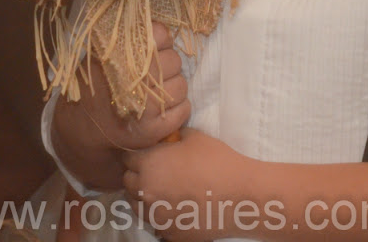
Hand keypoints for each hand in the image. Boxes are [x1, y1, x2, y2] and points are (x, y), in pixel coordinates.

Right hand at [51, 23, 190, 190]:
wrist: (83, 127)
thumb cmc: (98, 84)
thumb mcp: (103, 52)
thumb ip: (129, 37)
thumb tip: (158, 27)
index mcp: (123, 55)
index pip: (161, 34)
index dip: (160, 41)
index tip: (152, 49)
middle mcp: (137, 80)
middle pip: (175, 60)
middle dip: (167, 65)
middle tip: (152, 74)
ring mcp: (147, 108)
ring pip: (182, 85)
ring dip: (173, 87)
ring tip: (155, 92)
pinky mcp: (155, 130)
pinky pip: (184, 109)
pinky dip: (177, 108)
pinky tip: (159, 109)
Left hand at [122, 128, 249, 240]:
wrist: (239, 195)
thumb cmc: (217, 160)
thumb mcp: (194, 136)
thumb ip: (174, 135)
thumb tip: (167, 136)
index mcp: (149, 164)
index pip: (127, 159)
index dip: (136, 154)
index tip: (146, 153)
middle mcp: (146, 191)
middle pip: (127, 183)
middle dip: (136, 175)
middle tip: (153, 170)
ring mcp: (155, 216)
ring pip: (136, 206)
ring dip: (143, 196)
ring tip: (161, 190)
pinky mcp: (167, 233)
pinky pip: (154, 223)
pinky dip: (159, 215)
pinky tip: (174, 207)